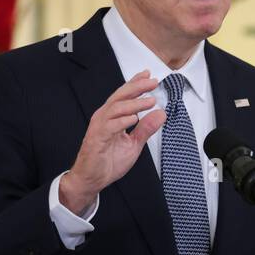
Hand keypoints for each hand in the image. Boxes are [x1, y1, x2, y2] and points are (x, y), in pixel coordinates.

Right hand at [60, 71, 163, 215]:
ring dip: (134, 103)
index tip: (148, 74)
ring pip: (116, 109)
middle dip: (136, 87)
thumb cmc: (109, 161)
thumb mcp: (134, 144)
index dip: (135, 83)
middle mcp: (104, 118)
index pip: (124, 96)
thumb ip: (146, 129)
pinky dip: (123, 121)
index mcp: (112, 117)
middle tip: (153, 82)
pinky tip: (135, 118)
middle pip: (120, 97)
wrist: (92, 180)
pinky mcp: (96, 139)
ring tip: (150, 101)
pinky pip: (109, 126)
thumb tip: (161, 114)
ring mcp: (99, 128)